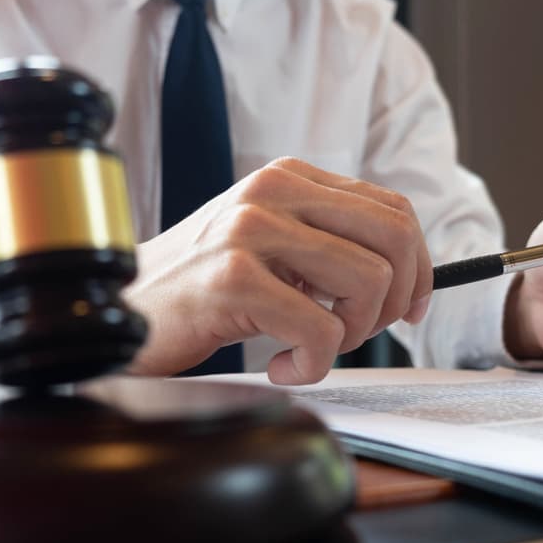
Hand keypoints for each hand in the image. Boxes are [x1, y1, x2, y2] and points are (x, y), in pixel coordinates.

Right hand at [122, 157, 432, 384]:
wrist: (125, 309)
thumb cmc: (200, 287)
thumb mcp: (270, 244)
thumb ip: (328, 243)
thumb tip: (407, 276)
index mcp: (289, 177)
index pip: (393, 210)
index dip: (417, 266)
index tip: (410, 305)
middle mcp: (273, 190)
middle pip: (394, 239)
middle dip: (395, 300)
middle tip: (358, 331)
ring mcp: (252, 230)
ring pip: (367, 283)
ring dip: (354, 335)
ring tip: (312, 347)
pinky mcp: (234, 278)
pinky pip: (322, 331)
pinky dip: (314, 364)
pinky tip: (283, 364)